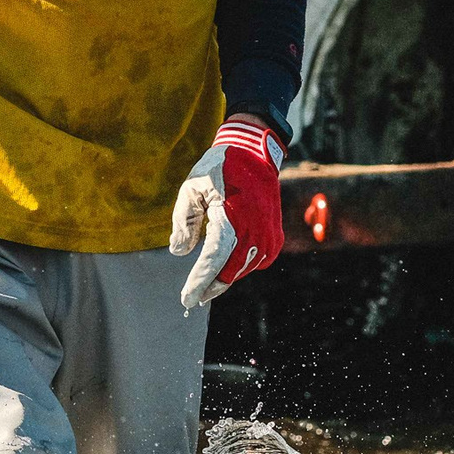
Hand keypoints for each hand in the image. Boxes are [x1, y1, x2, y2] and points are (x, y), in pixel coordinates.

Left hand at [171, 117, 286, 308]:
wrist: (253, 154)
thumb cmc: (218, 168)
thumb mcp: (192, 189)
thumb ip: (184, 222)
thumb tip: (179, 252)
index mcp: (232, 218)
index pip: (214, 260)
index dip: (199, 282)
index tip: (186, 299)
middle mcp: (255, 230)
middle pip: (230, 271)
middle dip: (210, 287)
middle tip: (192, 299)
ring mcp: (269, 234)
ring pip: (244, 268)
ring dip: (225, 278)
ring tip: (205, 285)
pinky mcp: (275, 236)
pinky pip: (257, 261)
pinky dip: (241, 268)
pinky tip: (226, 268)